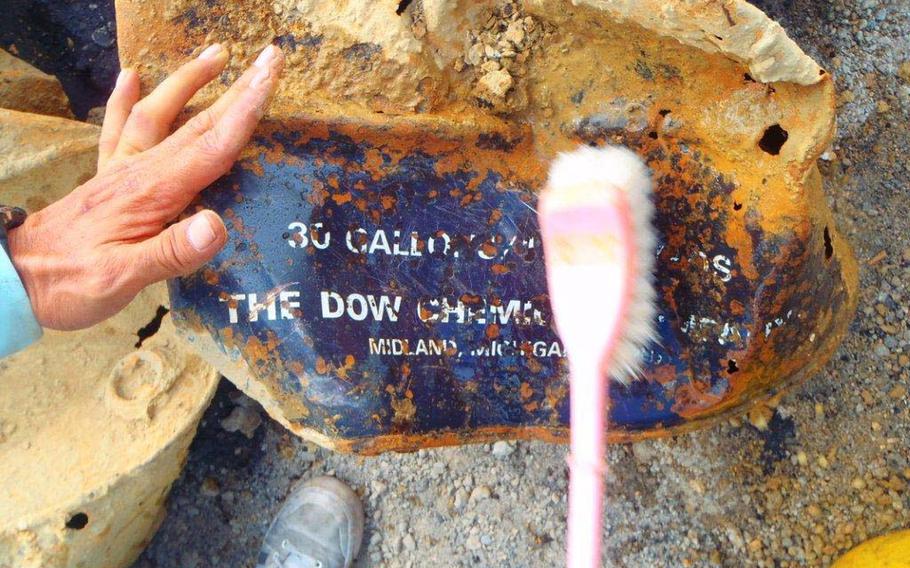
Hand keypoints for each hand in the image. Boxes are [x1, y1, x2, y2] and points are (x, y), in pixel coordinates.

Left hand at [7, 43, 284, 330]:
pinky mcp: (106, 178)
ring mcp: (121, 171)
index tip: (269, 76)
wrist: (15, 278)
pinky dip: (124, 98)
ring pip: (160, 113)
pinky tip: (130, 75)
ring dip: (189, 81)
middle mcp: (140, 172)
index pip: (211, 146)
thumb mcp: (123, 277)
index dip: (245, 110)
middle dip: (237, 89)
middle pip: (198, 123)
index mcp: (153, 192)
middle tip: (268, 59)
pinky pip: (117, 128)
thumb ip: (172, 252)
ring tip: (216, 55)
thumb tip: (218, 226)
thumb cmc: (72, 282)